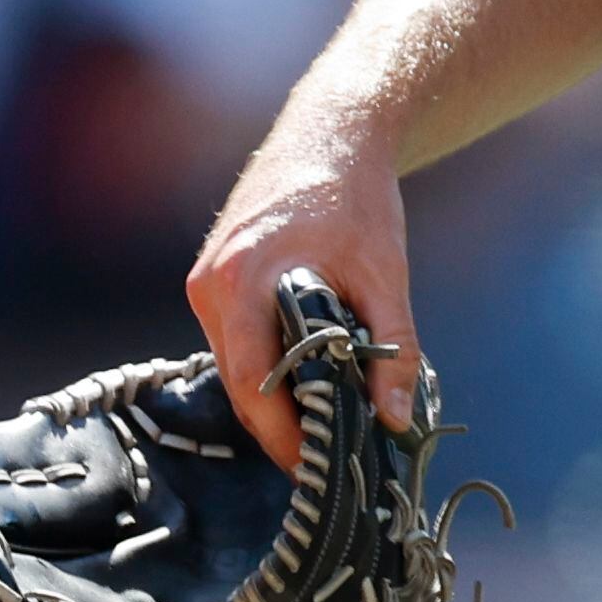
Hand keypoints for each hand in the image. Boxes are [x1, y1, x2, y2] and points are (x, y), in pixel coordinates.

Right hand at [186, 102, 423, 469]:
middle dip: (284, 425)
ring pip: (237, 364)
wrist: (332, 130)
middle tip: (331, 462)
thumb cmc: (356, 196)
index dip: (285, 437)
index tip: (320, 472)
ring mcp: (206, 282)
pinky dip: (269, 365)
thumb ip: (394, 349)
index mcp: (241, 282)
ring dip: (276, 396)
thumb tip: (395, 420)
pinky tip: (310, 380)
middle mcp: (210, 286)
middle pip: (241, 382)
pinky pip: (237, 341)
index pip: (253, 386)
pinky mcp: (215, 279)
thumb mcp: (386, 275)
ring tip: (328, 427)